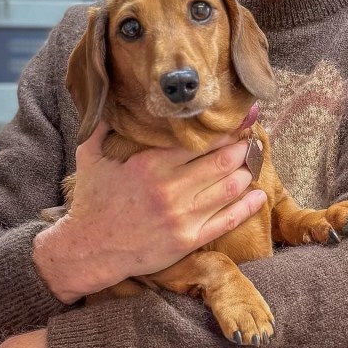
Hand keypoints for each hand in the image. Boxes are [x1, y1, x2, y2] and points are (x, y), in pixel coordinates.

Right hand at [32, 121, 266, 302]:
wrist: (88, 250)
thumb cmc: (91, 202)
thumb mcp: (89, 156)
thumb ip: (103, 126)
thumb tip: (110, 97)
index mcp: (150, 164)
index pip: (199, 140)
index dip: (224, 128)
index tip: (239, 117)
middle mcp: (170, 189)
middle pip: (222, 161)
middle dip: (242, 146)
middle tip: (252, 137)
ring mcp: (182, 216)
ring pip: (229, 187)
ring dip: (248, 172)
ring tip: (254, 161)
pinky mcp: (188, 240)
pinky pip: (227, 221)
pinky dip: (247, 206)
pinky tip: (259, 195)